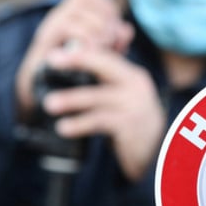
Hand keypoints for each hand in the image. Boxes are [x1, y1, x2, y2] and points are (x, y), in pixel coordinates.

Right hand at [16, 0, 133, 118]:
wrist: (40, 88)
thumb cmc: (70, 70)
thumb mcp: (99, 54)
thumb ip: (114, 41)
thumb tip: (126, 31)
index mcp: (74, 13)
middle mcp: (62, 13)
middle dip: (107, 12)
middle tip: (113, 36)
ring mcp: (53, 24)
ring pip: (83, 11)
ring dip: (99, 28)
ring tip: (104, 46)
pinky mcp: (47, 37)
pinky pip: (72, 27)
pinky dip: (87, 38)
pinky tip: (92, 50)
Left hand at [39, 45, 164, 180]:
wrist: (157, 154)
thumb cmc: (132, 123)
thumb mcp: (121, 98)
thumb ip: (102, 82)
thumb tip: (70, 63)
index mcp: (131, 75)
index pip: (105, 56)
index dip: (81, 51)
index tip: (55, 52)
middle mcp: (135, 85)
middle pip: (104, 65)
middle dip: (77, 60)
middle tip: (51, 60)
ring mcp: (134, 105)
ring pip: (97, 97)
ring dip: (71, 99)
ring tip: (48, 104)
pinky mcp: (130, 126)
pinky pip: (99, 121)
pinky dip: (79, 124)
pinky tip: (63, 128)